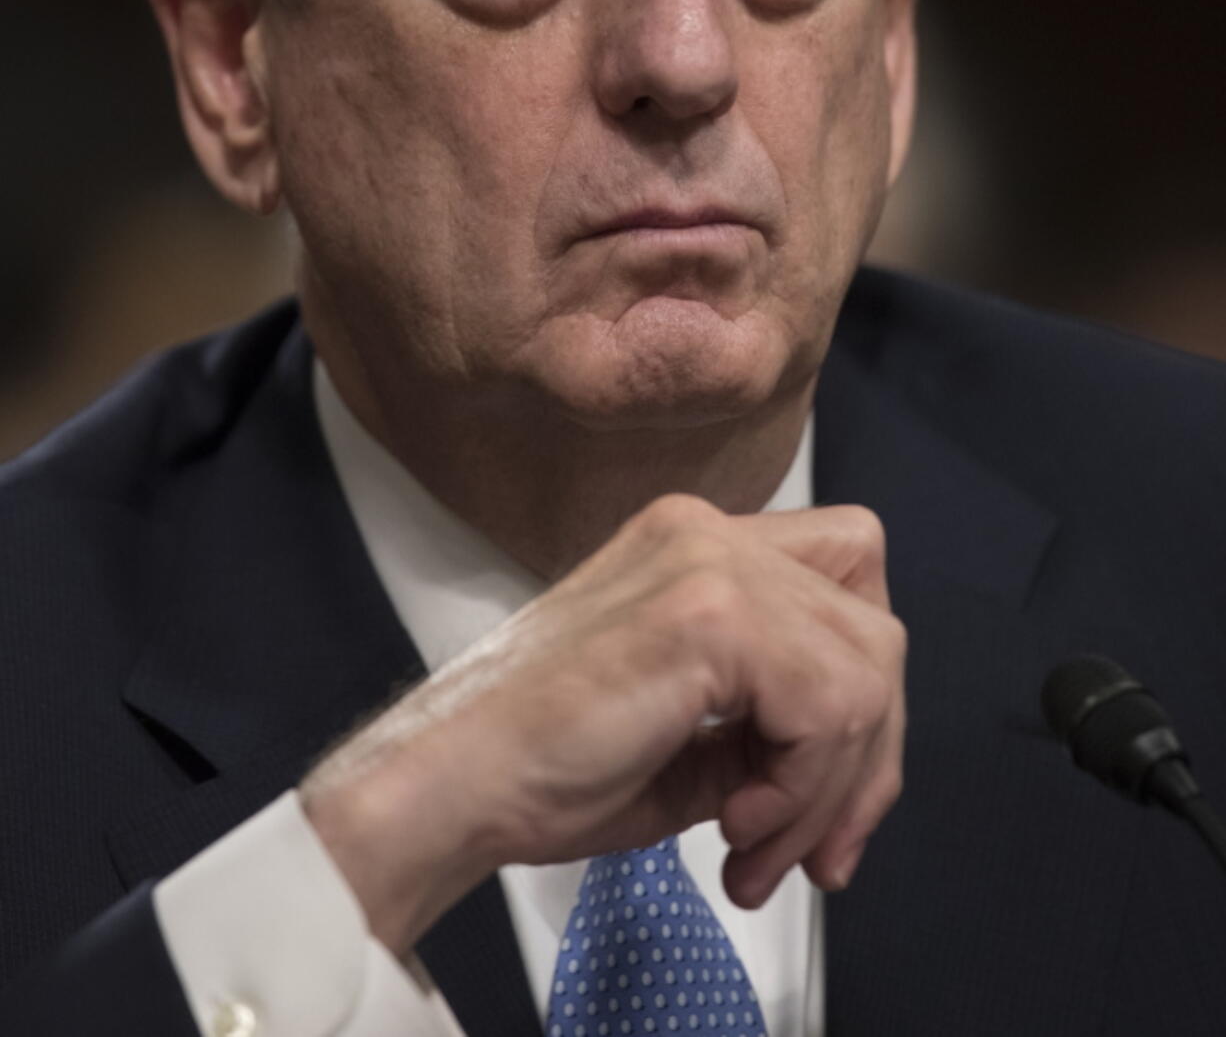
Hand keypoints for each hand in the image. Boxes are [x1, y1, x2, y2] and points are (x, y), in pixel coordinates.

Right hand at [301, 494, 904, 954]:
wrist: (454, 782)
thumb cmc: (548, 767)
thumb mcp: (695, 733)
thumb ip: (774, 720)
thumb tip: (855, 768)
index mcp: (700, 545)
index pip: (850, 575)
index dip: (862, 688)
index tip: (826, 792)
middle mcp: (709, 531)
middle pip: (876, 625)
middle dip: (866, 757)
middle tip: (815, 850)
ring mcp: (709, 559)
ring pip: (865, 670)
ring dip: (830, 788)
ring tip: (756, 849)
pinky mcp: (707, 611)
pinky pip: (828, 704)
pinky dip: (804, 787)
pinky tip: (735, 825)